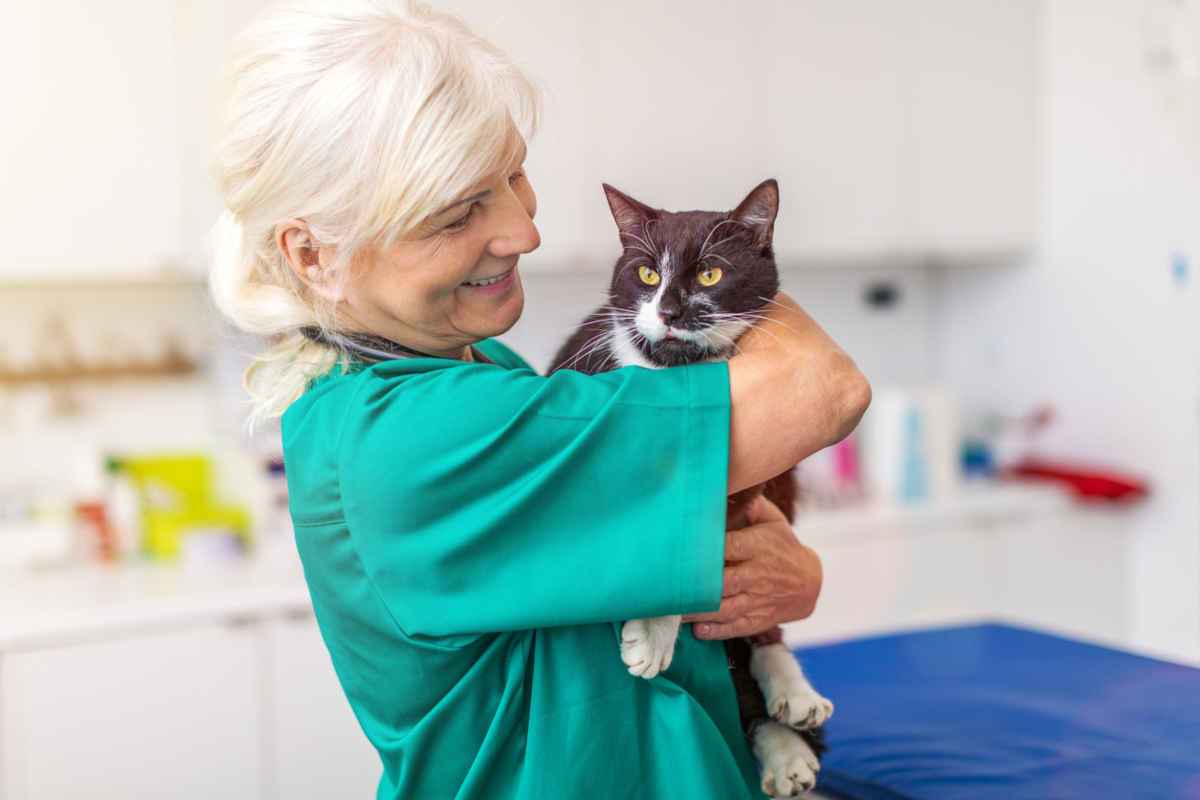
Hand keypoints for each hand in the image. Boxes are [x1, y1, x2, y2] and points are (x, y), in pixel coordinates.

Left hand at [683, 494, 822, 639]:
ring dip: (699, 611)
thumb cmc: (781, 546)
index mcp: (757, 547)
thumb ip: (750, 505)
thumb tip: (727, 482)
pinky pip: (735, 627)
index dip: (704, 550)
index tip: (678, 550)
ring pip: (725, 608)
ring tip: (674, 610)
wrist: (809, 582)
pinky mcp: (757, 620)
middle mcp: (756, 574)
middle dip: (695, 585)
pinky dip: (716, 630)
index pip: (728, 547)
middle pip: (723, 581)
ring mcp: (757, 599)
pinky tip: (697, 629)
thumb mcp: (772, 521)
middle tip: (666, 584)